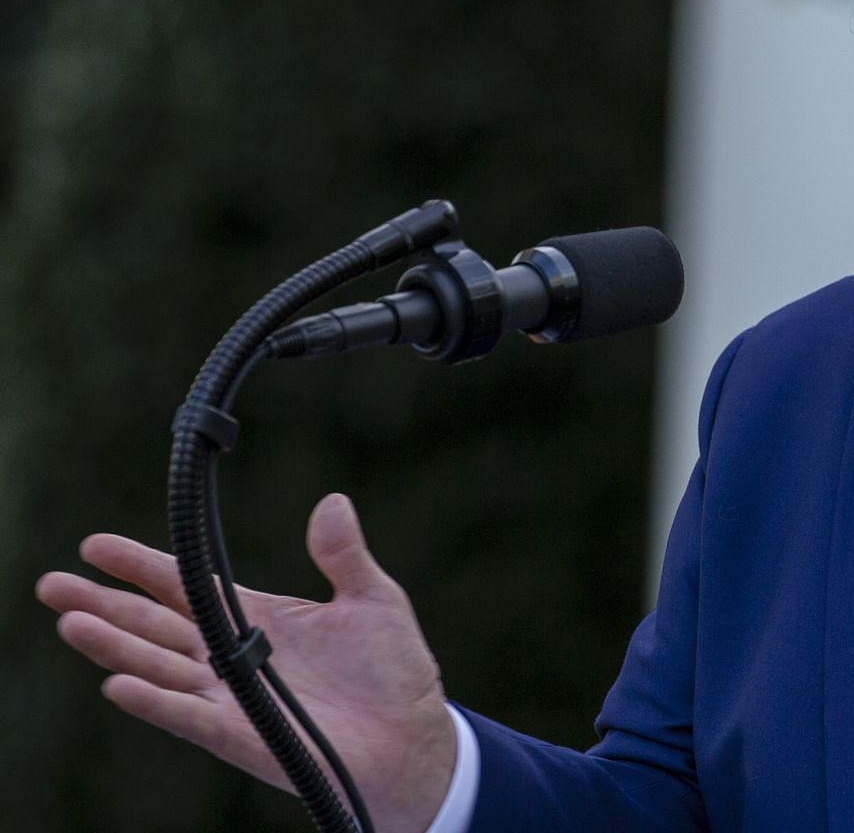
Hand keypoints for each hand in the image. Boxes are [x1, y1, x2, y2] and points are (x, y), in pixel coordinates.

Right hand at [36, 493, 456, 832]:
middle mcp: (231, 657)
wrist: (414, 740)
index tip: (95, 546)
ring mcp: (231, 697)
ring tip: (71, 623)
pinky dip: (155, 701)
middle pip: (155, 625)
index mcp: (256, 619)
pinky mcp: (242, 736)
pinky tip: (118, 685)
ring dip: (115, 648)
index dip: (142, 567)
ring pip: (160, 668)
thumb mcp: (373, 599)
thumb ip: (343, 554)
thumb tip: (333, 501)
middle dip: (103, 605)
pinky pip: (189, 716)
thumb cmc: (392, 673)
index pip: (185, 587)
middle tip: (51, 583)